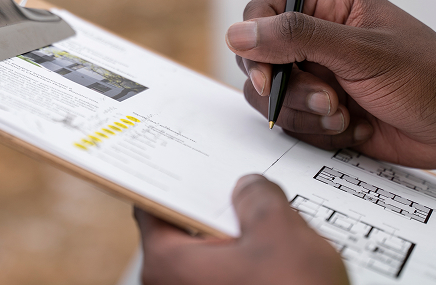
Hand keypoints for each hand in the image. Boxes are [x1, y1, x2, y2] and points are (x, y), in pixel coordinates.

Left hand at [135, 175, 347, 284]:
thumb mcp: (281, 233)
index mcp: (168, 262)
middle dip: (218, 207)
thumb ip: (259, 198)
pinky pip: (228, 277)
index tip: (187, 160)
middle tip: (245, 187)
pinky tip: (279, 257)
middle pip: (186, 228)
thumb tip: (251, 188)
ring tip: (272, 224)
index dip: (174, 177)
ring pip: (212, 255)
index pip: (154, 204)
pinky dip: (249, 263)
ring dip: (241, 238)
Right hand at [226, 0, 435, 168]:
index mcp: (328, 6)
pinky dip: (320, 132)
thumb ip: (297, 37)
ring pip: (275, 99)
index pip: (263, 14)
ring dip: (308, 115)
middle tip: (330, 99)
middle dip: (290, 91)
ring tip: (347, 114)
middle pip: (261, 62)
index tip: (269, 77)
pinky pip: (295, 125)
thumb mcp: (361, 52)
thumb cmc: (430, 77)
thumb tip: (239, 32)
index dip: (256, 47)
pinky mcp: (326, 111)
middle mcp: (318, 39)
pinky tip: (356, 128)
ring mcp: (320, 77)